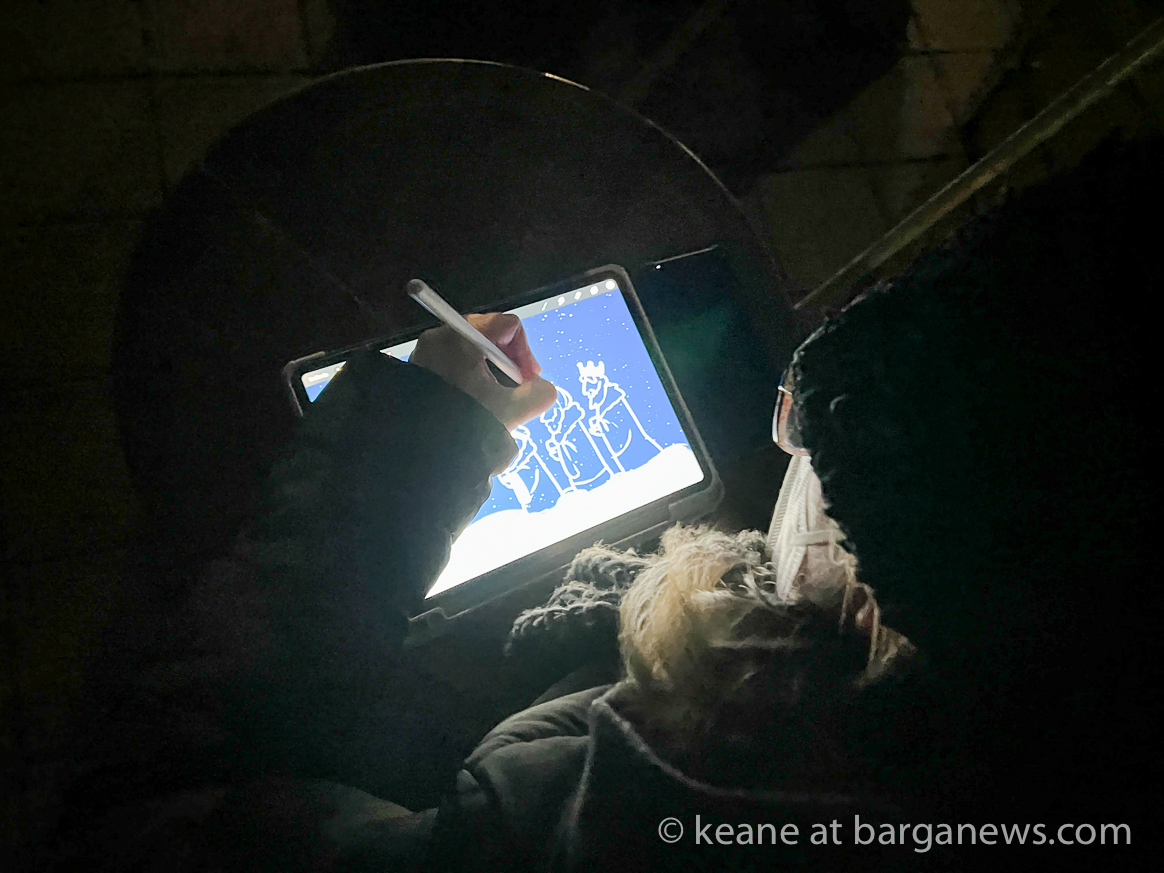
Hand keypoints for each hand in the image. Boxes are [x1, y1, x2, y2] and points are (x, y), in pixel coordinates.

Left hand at [411, 313, 556, 429]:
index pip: (508, 325)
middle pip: (489, 334)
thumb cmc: (465, 423)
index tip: (527, 380)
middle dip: (508, 361)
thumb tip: (543, 388)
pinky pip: (453, 360)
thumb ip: (540, 394)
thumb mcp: (513, 411)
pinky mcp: (419, 368)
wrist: (420, 451)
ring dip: (490, 370)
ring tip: (494, 397)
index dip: (525, 352)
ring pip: (472, 349)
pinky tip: (474, 400)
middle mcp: (441, 336)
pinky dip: (469, 375)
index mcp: (463, 337)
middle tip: (514, 388)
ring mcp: (427, 351)